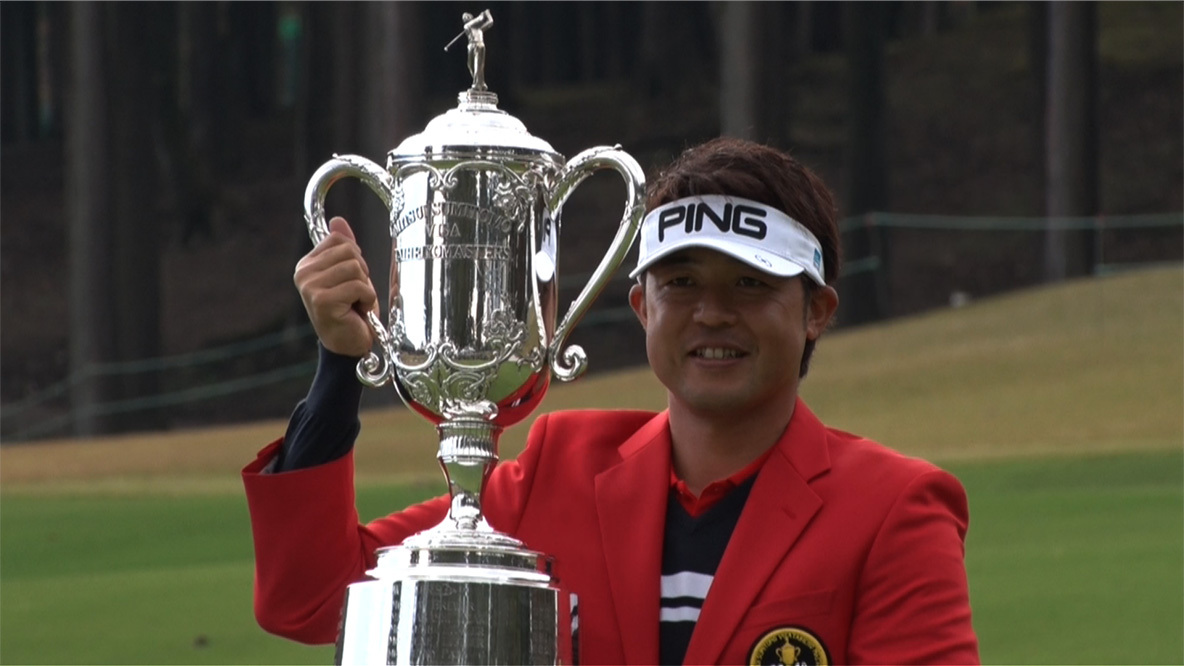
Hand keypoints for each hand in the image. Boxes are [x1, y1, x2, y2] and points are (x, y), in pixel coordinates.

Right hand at [294, 217, 377, 357]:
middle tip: (354, 294)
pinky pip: (359, 286)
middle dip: (362, 273)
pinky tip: (356, 312)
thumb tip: (338, 220)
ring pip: (355, 268)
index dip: (355, 258)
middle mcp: (303, 274)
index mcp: (307, 264)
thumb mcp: (349, 275)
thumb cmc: (350, 311)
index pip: (339, 240)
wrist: (348, 346)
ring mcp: (310, 287)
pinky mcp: (322, 301)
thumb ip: (343, 248)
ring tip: (354, 304)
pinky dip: (366, 299)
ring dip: (364, 288)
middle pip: (350, 252)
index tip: (349, 279)